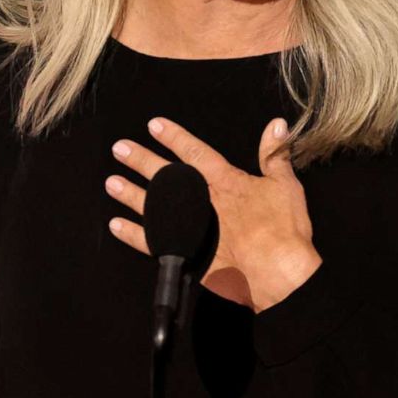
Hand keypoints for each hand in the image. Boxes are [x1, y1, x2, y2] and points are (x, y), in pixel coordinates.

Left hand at [105, 116, 322, 311]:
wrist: (279, 273)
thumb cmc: (285, 231)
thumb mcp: (286, 186)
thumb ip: (276, 154)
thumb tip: (275, 124)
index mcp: (225, 182)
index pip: (194, 152)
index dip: (174, 137)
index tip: (153, 125)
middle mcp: (202, 202)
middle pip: (165, 177)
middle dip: (141, 160)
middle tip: (120, 149)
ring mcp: (190, 228)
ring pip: (153, 206)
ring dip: (130, 193)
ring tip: (111, 182)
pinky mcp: (185, 253)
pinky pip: (151, 242)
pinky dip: (132, 234)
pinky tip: (116, 225)